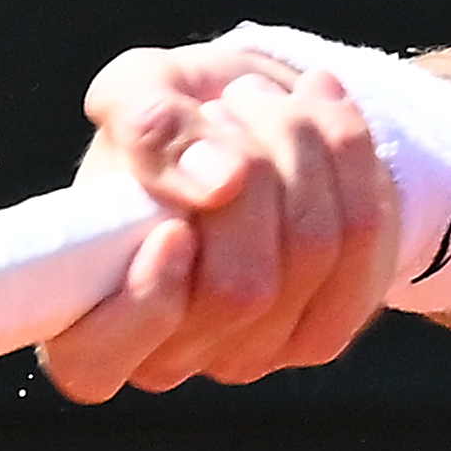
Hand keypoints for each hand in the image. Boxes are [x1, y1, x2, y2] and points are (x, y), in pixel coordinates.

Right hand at [38, 39, 398, 401]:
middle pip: (240, 288)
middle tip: (231, 101)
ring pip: (312, 254)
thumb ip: (148, 121)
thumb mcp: (139, 89)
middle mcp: (167, 354)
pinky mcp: (322, 331)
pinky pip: (365, 242)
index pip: (95, 360)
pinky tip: (322, 108)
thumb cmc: (173, 116)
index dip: (144, 300)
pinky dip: (351, 157)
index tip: (174, 226)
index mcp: (85, 316)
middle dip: (253, 169)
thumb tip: (215, 181)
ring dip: (302, 146)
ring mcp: (248, 354)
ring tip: (266, 97)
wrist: (249, 116)